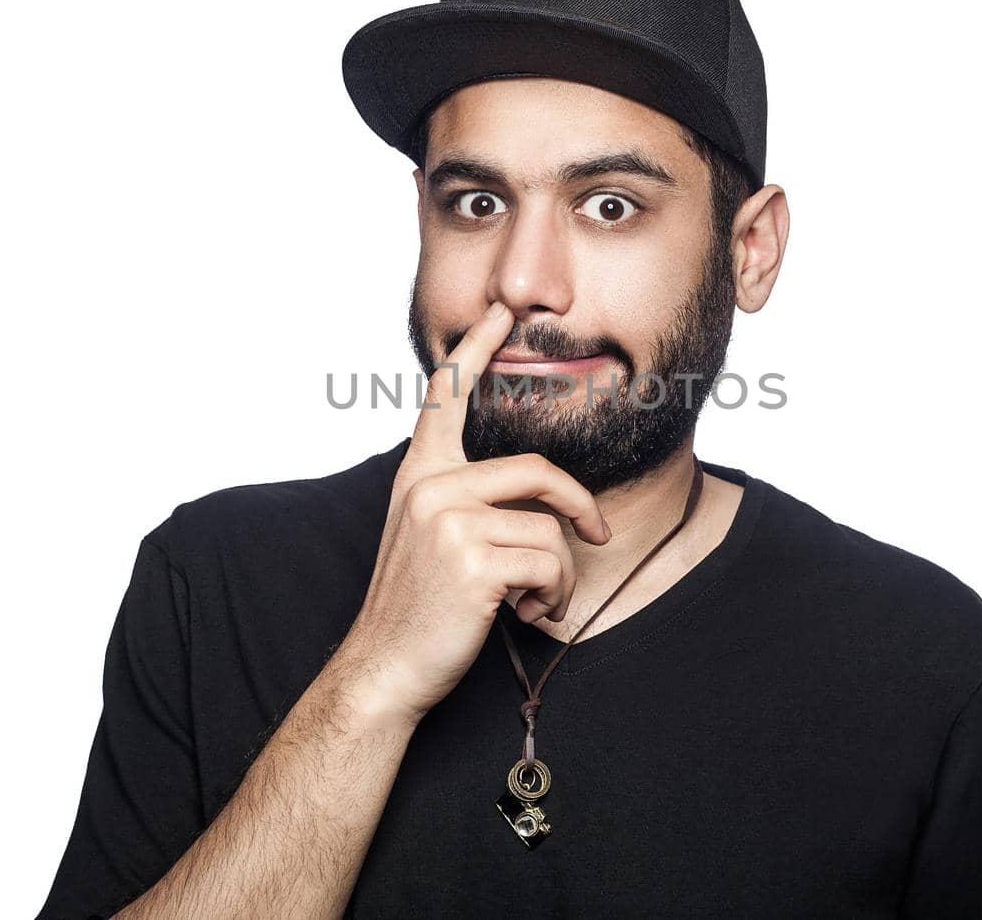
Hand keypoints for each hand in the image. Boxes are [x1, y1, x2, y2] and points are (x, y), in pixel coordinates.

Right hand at [335, 301, 610, 724]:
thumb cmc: (417, 609)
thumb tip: (538, 502)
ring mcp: (449, 519)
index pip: (447, 396)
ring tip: (536, 603)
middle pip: (538, 472)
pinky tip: (528, 616)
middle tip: (598, 535)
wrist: (383, 668)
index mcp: (419, 474)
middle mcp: (430, 485)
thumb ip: (464, 502)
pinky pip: (549, 563)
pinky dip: (555, 596)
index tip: (499, 312)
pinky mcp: (472, 558)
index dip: (476, 349)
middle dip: (580, 507)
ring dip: (560, 576)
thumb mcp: (430, 538)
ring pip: (550, 530)